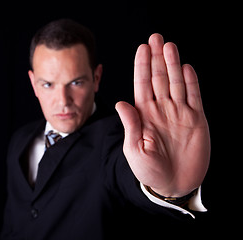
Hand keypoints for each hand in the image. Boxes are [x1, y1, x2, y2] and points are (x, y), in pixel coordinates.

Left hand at [115, 33, 209, 196]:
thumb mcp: (135, 149)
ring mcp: (179, 113)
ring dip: (173, 64)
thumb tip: (121, 102)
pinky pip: (194, 97)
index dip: (142, 66)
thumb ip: (131, 125)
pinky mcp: (196, 120)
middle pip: (159, 78)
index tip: (142, 48)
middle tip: (156, 38)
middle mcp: (161, 109)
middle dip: (156, 58)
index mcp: (144, 114)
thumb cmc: (149, 171)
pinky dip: (191, 82)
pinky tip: (186, 68)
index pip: (142, 84)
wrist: (173, 184)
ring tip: (169, 46)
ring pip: (176, 83)